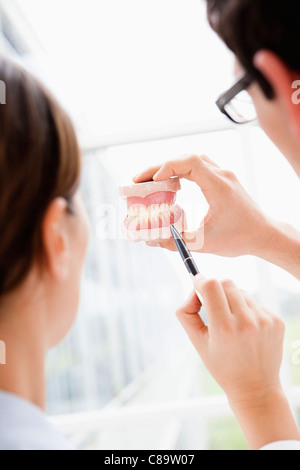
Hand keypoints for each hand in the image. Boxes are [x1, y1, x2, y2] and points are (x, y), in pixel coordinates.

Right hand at [133, 155, 270, 256]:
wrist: (264, 235)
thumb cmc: (240, 238)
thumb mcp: (204, 243)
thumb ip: (175, 241)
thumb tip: (151, 240)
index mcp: (219, 186)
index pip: (190, 162)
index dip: (167, 166)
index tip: (152, 181)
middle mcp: (222, 175)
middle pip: (187, 158)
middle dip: (160, 166)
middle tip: (139, 180)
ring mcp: (224, 176)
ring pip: (193, 160)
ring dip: (171, 167)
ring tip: (152, 180)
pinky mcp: (224, 181)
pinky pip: (199, 167)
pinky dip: (182, 171)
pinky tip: (172, 183)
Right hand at [177, 275, 299, 448]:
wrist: (255, 387)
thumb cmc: (222, 365)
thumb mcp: (197, 342)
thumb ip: (186, 313)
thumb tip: (194, 290)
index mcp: (224, 329)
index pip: (211, 286)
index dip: (200, 281)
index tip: (197, 285)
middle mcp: (246, 322)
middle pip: (226, 283)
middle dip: (215, 289)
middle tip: (212, 306)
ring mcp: (264, 321)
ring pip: (241, 292)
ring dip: (232, 300)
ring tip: (231, 323)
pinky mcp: (276, 321)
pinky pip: (255, 302)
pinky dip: (246, 309)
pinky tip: (246, 330)